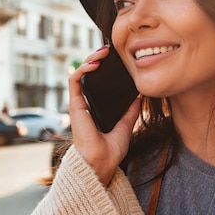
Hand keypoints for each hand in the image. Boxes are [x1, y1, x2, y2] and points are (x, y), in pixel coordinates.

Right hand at [68, 45, 140, 185]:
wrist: (100, 162)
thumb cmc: (110, 151)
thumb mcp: (126, 126)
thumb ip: (130, 111)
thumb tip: (139, 96)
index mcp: (96, 109)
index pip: (98, 83)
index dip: (105, 70)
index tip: (117, 60)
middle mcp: (86, 104)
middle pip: (89, 75)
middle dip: (97, 59)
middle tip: (110, 51)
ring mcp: (79, 103)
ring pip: (80, 74)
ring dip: (90, 60)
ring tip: (103, 52)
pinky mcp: (75, 105)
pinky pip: (75, 81)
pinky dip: (83, 69)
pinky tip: (94, 64)